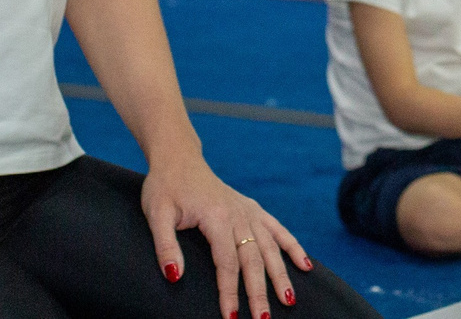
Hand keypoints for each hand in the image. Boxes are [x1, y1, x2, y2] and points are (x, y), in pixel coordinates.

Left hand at [143, 154, 312, 318]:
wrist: (178, 158)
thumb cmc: (165, 187)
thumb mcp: (156, 214)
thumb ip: (166, 246)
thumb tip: (174, 276)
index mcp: (216, 217)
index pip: (226, 262)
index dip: (230, 292)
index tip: (231, 317)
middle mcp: (239, 214)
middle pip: (253, 259)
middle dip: (260, 292)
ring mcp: (248, 211)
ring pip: (270, 247)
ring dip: (281, 274)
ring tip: (289, 300)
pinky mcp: (252, 209)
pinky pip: (277, 230)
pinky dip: (293, 247)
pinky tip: (305, 265)